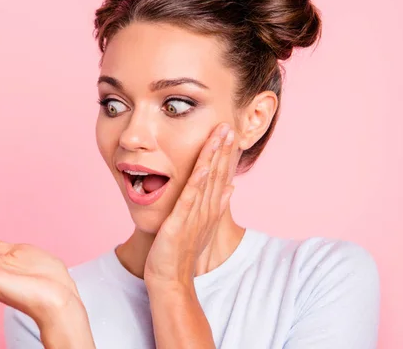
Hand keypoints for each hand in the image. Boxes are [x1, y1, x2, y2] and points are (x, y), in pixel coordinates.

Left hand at [144, 123, 235, 289]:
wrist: (170, 278)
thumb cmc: (182, 252)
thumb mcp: (202, 225)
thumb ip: (216, 205)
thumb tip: (231, 187)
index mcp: (210, 208)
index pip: (221, 176)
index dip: (227, 154)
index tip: (231, 133)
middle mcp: (207, 209)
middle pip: (218, 173)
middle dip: (224, 148)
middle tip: (231, 124)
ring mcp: (195, 214)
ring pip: (208, 179)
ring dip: (216, 155)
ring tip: (223, 134)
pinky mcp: (182, 220)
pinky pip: (192, 195)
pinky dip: (198, 177)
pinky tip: (205, 162)